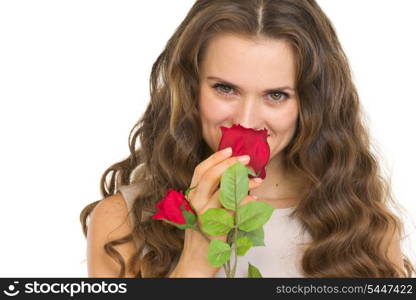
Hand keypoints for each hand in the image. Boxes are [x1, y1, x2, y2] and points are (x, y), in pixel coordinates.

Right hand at [171, 148, 262, 276]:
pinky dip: (246, 202)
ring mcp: (204, 215)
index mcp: (191, 196)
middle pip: (210, 175)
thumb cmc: (202, 235)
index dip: (216, 158)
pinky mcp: (215, 227)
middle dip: (230, 163)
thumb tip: (231, 175)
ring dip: (243, 182)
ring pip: (224, 191)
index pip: (201, 170)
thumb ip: (211, 194)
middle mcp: (194, 203)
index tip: (230, 149)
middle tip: (246, 159)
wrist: (195, 262)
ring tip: (257, 180)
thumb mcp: (201, 210)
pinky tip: (254, 199)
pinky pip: (233, 209)